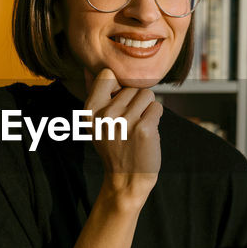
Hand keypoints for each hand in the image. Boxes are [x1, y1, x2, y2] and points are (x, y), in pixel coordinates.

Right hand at [84, 67, 162, 207]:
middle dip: (135, 101)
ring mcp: (125, 122)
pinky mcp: (144, 129)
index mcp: (89, 110)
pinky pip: (157, 106)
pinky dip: (156, 117)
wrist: (127, 179)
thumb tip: (89, 68)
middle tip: (128, 123)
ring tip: (138, 126)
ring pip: (147, 94)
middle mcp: (105, 115)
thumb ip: (95, 94)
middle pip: (131, 86)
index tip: (116, 102)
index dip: (117, 86)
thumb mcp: (96, 122)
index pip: (107, 74)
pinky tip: (147, 132)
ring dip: (147, 108)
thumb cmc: (114, 145)